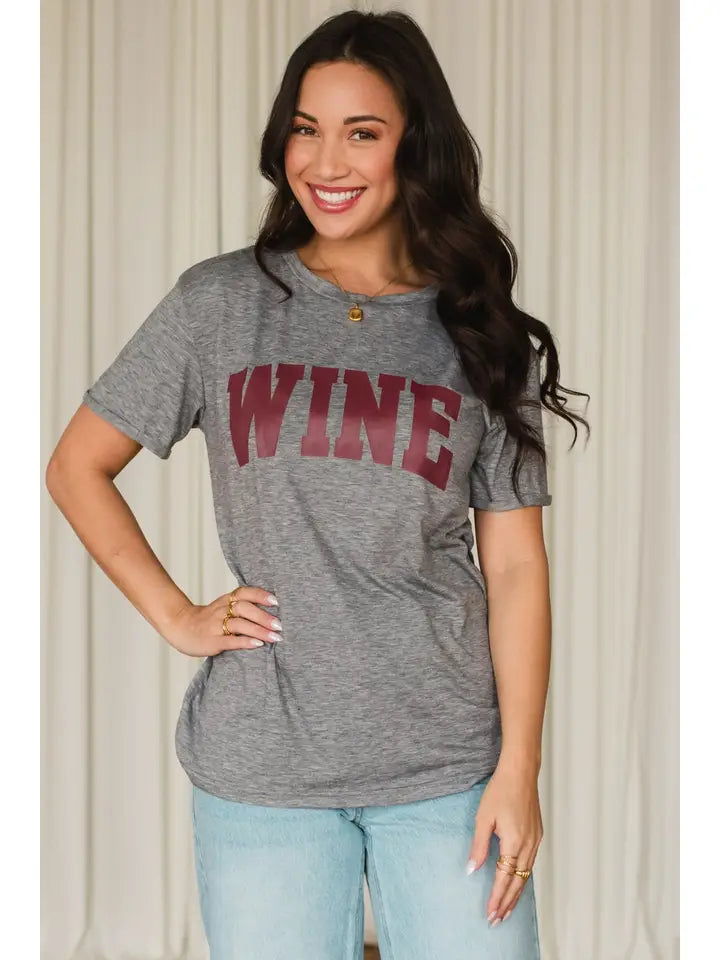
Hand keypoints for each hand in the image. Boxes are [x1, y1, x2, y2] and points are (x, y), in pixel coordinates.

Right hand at [163, 586, 281, 657]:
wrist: (179, 627)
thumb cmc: (206, 619)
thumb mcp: (222, 606)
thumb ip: (241, 606)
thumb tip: (270, 610)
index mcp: (226, 600)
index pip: (244, 593)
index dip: (260, 595)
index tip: (276, 601)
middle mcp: (221, 610)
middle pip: (245, 608)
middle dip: (264, 616)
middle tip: (280, 625)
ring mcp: (216, 625)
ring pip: (240, 624)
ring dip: (259, 630)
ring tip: (275, 637)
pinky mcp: (212, 641)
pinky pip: (230, 640)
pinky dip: (245, 642)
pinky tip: (258, 645)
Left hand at [466, 761, 542, 924]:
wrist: (520, 773)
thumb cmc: (500, 791)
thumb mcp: (483, 818)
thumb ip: (478, 846)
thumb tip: (472, 870)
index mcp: (514, 842)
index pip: (504, 878)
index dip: (497, 898)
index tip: (490, 914)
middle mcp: (528, 845)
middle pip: (518, 882)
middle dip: (507, 903)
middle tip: (497, 920)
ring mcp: (535, 841)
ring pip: (526, 876)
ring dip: (516, 894)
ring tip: (506, 909)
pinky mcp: (537, 835)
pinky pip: (530, 864)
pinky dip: (523, 879)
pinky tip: (517, 884)